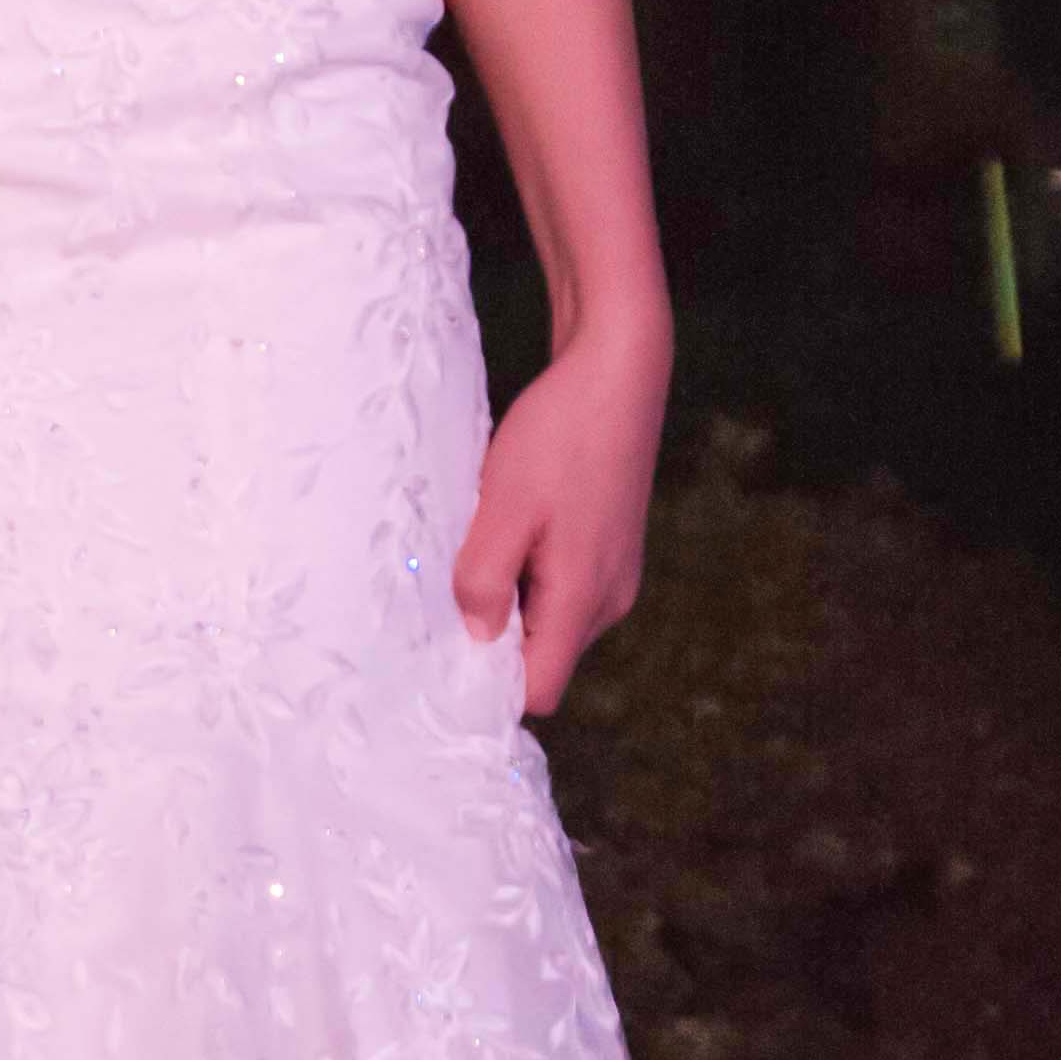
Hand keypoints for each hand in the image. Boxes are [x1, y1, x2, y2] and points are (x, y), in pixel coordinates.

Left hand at [453, 313, 668, 712]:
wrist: (618, 369)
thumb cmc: (561, 434)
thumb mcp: (504, 506)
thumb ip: (486, 580)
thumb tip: (476, 638)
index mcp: (585, 598)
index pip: (538, 690)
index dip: (490, 685)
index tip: (443, 655)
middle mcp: (611, 599)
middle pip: (543, 658)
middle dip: (495, 638)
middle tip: (451, 588)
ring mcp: (617, 574)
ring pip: (551, 620)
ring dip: (511, 599)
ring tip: (483, 544)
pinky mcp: (612, 548)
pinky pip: (563, 587)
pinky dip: (530, 572)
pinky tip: (509, 526)